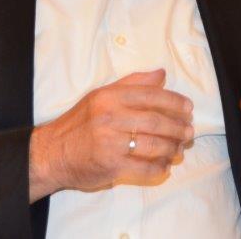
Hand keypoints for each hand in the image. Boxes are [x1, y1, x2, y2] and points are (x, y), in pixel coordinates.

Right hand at [29, 69, 193, 200]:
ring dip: (172, 147)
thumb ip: (132, 83)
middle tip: (189, 131)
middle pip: (156, 121)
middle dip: (178, 127)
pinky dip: (159, 167)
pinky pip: (144, 167)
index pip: (151, 96)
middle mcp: (110, 117)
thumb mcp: (101, 95)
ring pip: (153, 144)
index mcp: (110, 97)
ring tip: (180, 149)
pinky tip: (165, 165)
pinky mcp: (110, 166)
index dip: (174, 102)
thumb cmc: (80, 123)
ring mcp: (110, 143)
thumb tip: (161, 74)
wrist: (51, 153)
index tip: (188, 108)